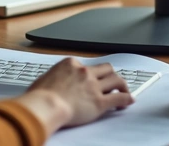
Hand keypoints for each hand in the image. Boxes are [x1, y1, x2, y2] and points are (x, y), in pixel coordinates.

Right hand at [17, 58, 133, 131]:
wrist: (45, 105)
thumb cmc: (39, 96)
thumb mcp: (43, 79)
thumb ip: (53, 79)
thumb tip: (50, 84)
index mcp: (71, 64)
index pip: (86, 66)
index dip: (91, 74)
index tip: (92, 79)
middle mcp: (85, 72)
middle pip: (106, 68)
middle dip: (111, 75)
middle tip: (113, 82)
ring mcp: (93, 86)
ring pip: (116, 80)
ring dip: (122, 85)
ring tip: (124, 91)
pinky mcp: (99, 102)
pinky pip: (119, 98)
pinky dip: (126, 99)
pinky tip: (129, 101)